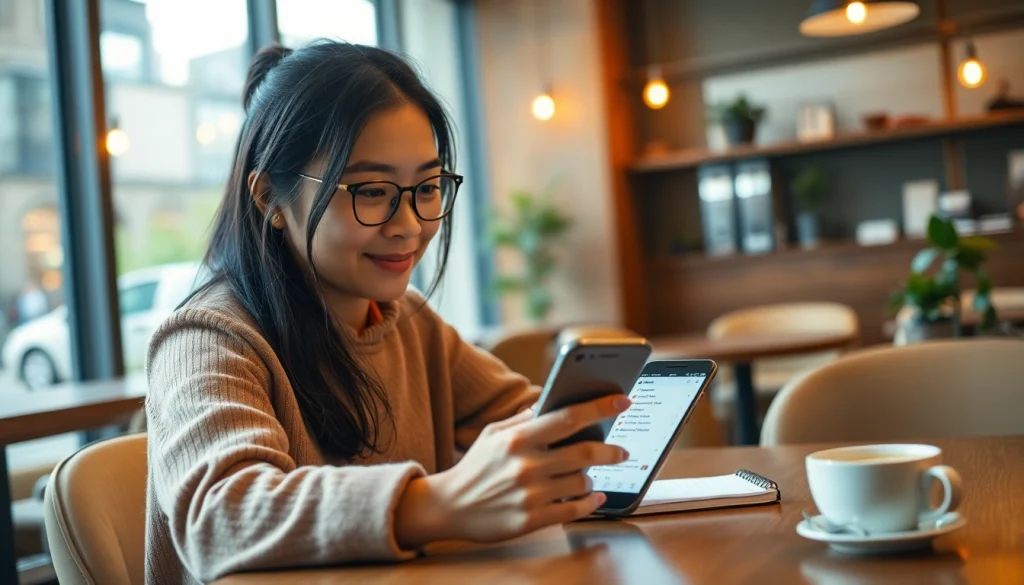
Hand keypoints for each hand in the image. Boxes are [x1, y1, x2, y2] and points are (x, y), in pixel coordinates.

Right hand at [396, 394, 629, 546]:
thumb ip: (524, 419)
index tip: (622, 400)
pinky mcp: (532, 519)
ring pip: (582, 482)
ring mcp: (530, 494)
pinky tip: (595, 496)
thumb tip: (553, 402)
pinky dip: (590, 503)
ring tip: (588, 475)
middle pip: (584, 452)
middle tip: (621, 450)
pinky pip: (574, 510)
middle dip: (611, 450)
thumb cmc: (476, 466)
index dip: (600, 408)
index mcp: (517, 438)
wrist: (449, 505)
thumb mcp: (493, 434)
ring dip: (592, 478)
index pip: (568, 417)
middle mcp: (526, 465)